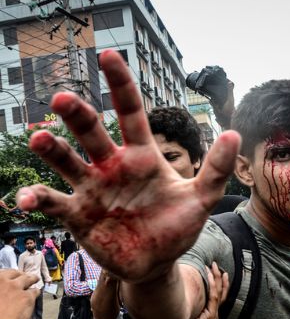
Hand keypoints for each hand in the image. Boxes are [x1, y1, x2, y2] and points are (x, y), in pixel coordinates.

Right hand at [0, 270, 38, 318]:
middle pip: (13, 273)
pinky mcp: (27, 296)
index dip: (6, 276)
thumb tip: (4, 295)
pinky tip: (36, 293)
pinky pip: (35, 291)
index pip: (1, 273)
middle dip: (19, 274)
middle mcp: (1, 280)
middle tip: (23, 276)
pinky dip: (35, 292)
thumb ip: (0, 293)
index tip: (8, 278)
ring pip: (27, 278)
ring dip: (31, 278)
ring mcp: (15, 287)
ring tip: (35, 278)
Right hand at [16, 51, 238, 282]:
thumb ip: (216, 169)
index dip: (120, 85)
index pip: (130, 113)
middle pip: (91, 132)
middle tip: (63, 99)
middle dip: (77, 115)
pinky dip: (38, 198)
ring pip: (66, 161)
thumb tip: (234, 134)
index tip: (108, 55)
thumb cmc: (176, 225)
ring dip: (52, 150)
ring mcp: (91, 188)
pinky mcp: (77, 214)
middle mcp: (111, 166)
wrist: (157, 262)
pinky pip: (53, 202)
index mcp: (141, 156)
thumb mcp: (202, 198)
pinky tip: (27, 198)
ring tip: (40, 139)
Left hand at [168, 263, 227, 318]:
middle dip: (220, 277)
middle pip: (222, 292)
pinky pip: (214, 298)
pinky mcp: (210, 317)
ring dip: (217, 279)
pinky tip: (209, 277)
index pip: (218, 294)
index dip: (219, 282)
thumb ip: (190, 302)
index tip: (215, 270)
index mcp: (210, 312)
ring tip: (214, 268)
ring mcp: (213, 315)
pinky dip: (213, 286)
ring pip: (219, 293)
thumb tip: (184, 286)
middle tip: (216, 265)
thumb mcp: (186, 312)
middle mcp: (214, 313)